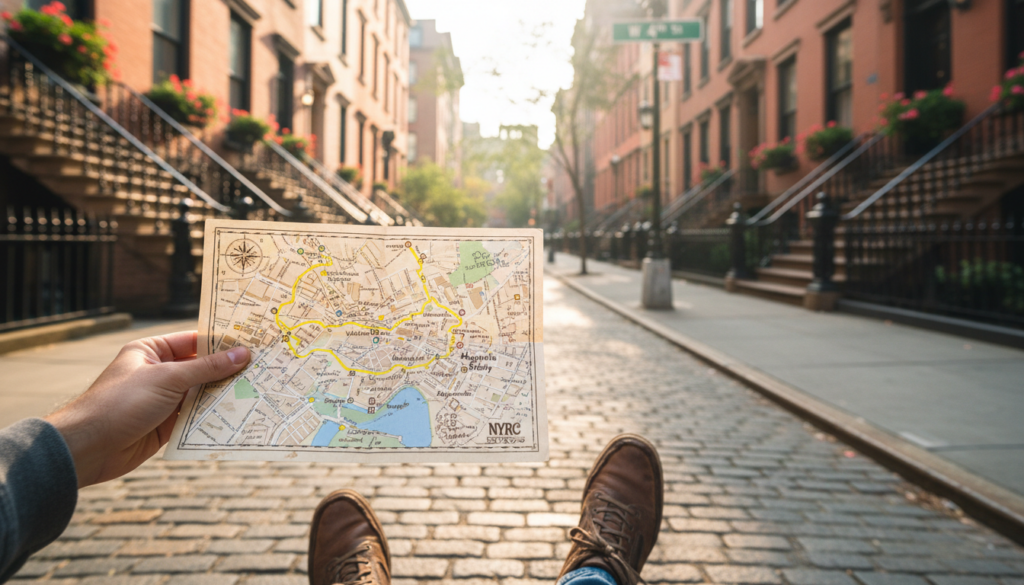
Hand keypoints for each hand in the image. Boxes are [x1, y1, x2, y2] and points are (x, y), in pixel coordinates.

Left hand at [45, 331, 248, 487]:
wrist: (89, 448)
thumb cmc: (120, 403)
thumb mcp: (167, 379)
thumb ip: (206, 368)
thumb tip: (242, 354)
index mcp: (151, 351)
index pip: (194, 341)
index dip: (222, 342)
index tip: (252, 343)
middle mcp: (159, 373)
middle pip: (201, 368)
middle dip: (228, 370)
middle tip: (263, 368)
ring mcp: (164, 400)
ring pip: (201, 393)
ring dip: (224, 394)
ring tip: (258, 390)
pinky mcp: (167, 424)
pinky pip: (196, 416)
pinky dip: (214, 416)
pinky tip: (239, 414)